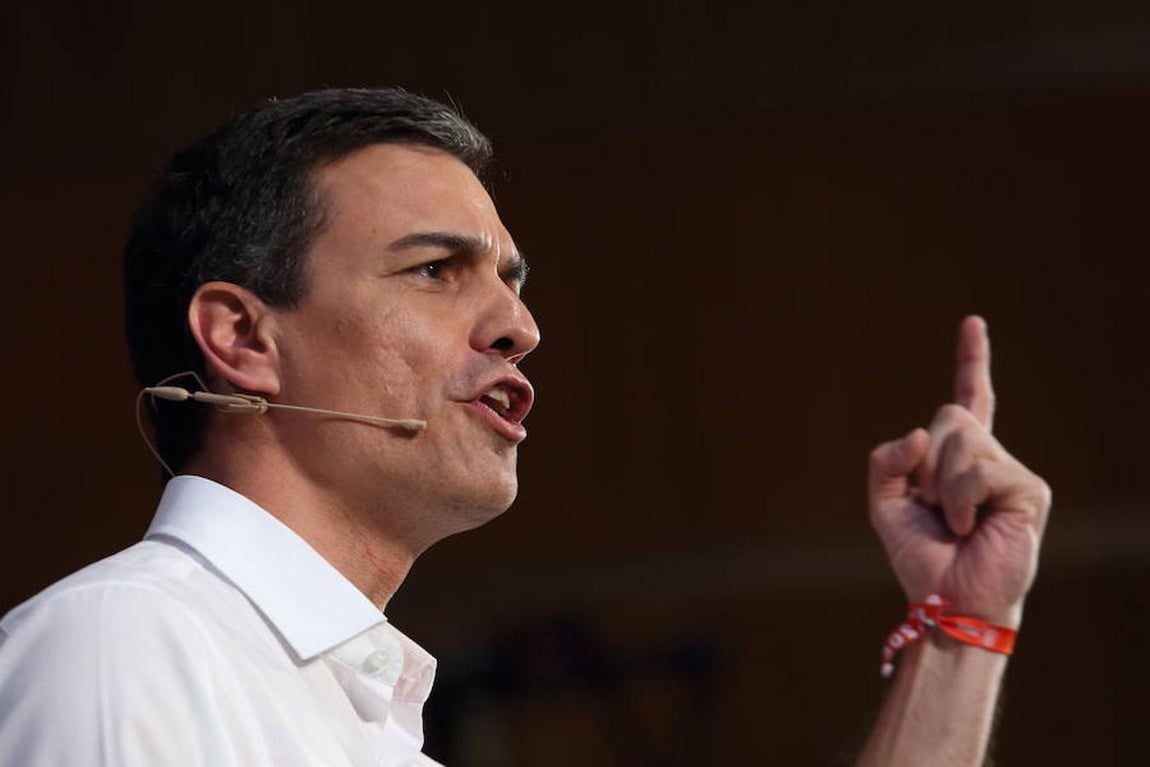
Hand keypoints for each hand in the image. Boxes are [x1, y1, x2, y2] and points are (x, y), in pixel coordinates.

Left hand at [868, 316, 1050, 626]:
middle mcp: (991, 458)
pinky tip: (971, 526)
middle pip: (949, 415)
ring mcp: (1013, 471)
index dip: (972, 360)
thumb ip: (886, 461)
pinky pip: (978, 469)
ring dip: (942, 486)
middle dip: (928, 460)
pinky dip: (960, 500)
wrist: (949, 602)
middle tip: (939, 508)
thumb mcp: (884, 504)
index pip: (969, 399)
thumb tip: (917, 432)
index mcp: (959, 459)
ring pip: (961, 438)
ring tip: (957, 522)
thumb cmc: (922, 557)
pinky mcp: (1029, 489)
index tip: (973, 322)